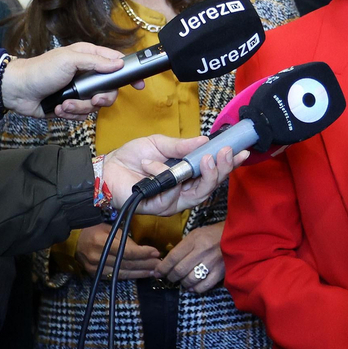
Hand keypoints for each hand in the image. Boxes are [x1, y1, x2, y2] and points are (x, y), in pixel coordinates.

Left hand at [2, 42, 129, 118]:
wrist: (17, 91)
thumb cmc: (41, 70)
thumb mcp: (69, 60)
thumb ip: (95, 62)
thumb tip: (118, 64)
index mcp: (89, 58)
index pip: (116, 63)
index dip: (129, 73)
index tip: (138, 83)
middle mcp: (87, 75)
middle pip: (110, 90)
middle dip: (102, 98)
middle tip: (93, 100)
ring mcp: (79, 91)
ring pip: (95, 106)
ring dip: (80, 107)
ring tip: (65, 103)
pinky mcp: (71, 106)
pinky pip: (82, 115)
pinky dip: (71, 114)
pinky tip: (59, 108)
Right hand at [75, 223, 161, 279]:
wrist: (73, 240)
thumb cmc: (93, 229)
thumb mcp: (110, 228)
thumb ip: (124, 239)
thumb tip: (141, 250)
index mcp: (101, 242)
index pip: (126, 251)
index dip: (143, 253)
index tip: (156, 252)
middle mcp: (98, 257)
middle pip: (126, 263)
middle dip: (145, 264)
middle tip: (159, 264)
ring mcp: (95, 268)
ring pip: (122, 273)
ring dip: (140, 273)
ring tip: (153, 271)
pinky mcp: (95, 274)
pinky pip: (115, 276)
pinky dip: (129, 275)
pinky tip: (139, 274)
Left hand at [103, 134, 249, 215]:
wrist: (106, 170)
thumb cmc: (131, 157)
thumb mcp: (159, 144)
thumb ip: (181, 146)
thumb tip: (205, 141)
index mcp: (185, 175)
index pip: (211, 172)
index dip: (227, 164)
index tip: (241, 152)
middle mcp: (182, 190)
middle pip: (210, 186)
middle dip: (221, 170)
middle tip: (226, 153)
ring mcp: (172, 201)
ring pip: (198, 194)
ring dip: (205, 176)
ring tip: (207, 158)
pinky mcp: (160, 207)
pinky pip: (171, 193)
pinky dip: (162, 174)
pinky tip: (151, 164)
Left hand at [155, 223, 224, 292]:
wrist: (237, 235)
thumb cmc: (212, 234)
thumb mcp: (196, 234)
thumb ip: (183, 247)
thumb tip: (167, 263)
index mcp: (195, 239)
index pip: (173, 257)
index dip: (162, 267)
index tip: (157, 273)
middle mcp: (202, 251)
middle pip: (179, 270)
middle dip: (171, 277)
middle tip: (169, 277)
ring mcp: (212, 262)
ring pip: (190, 280)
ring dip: (183, 283)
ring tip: (182, 281)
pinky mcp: (221, 272)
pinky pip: (204, 286)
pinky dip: (195, 289)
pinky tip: (192, 286)